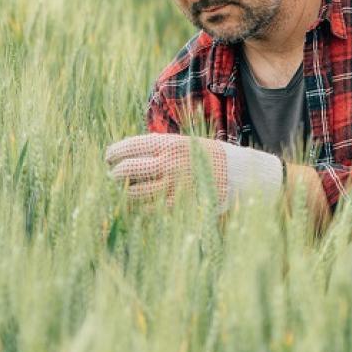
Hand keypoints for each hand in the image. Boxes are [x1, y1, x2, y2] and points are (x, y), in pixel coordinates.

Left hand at [104, 133, 283, 211]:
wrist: (243, 177)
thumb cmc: (211, 158)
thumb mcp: (188, 143)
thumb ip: (161, 148)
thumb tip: (130, 154)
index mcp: (170, 144)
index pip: (130, 147)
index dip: (113, 153)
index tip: (108, 157)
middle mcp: (169, 164)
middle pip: (127, 171)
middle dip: (114, 174)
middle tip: (111, 175)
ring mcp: (173, 187)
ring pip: (134, 193)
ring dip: (123, 192)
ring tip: (122, 190)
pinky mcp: (180, 206)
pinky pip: (150, 209)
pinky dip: (140, 207)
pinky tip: (138, 204)